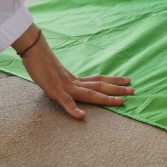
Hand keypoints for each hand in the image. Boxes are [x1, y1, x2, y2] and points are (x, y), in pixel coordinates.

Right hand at [15, 26, 133, 118]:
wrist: (33, 50)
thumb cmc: (41, 62)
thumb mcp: (55, 75)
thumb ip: (65, 81)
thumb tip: (71, 84)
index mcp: (75, 79)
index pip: (99, 79)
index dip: (113, 80)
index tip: (127, 81)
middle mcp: (74, 82)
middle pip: (100, 86)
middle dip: (117, 89)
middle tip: (134, 90)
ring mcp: (65, 87)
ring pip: (89, 94)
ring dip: (106, 98)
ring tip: (121, 102)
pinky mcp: (54, 91)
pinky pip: (65, 102)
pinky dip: (74, 110)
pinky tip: (82, 116)